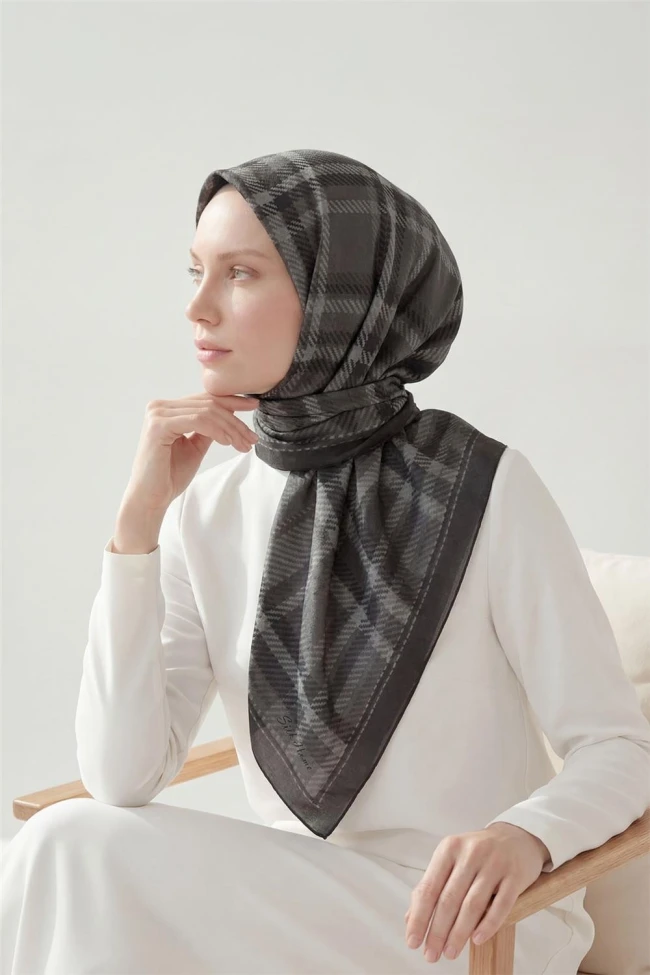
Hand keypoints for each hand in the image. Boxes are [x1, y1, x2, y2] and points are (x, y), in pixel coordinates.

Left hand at [404, 822, 549, 962]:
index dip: (419, 917)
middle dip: (438, 932)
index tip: (413, 941)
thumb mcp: (452, 861)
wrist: (515, 837)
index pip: (429, 888)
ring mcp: (494, 863)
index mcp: (449, 849)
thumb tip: (411, 919)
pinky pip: (501, 905)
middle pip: (449, 899)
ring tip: (450, 952)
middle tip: (431, 955)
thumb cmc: (477, 854)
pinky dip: (488, 925)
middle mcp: (470, 853)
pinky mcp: (515, 875)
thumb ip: (432, 887)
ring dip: (459, 933)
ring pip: (473, 904)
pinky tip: (476, 940)